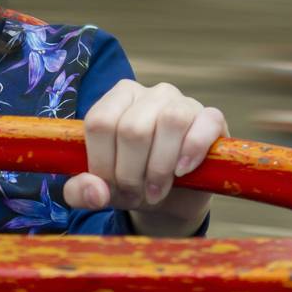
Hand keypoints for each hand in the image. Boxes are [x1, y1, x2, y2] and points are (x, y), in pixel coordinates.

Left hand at [66, 80, 224, 234]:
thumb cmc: (132, 184)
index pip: (100, 122)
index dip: (102, 162)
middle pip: (133, 128)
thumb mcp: (99, 190)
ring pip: (170, 121)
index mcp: (117, 99)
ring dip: (159, 167)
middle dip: (131, 173)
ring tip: (156, 190)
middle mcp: (150, 94)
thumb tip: (97, 192)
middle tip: (135, 193)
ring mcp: (183, 102)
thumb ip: (80, 191)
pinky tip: (181, 172)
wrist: (173, 198)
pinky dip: (192, 151)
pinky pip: (205, 123)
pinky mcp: (211, 118)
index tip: (109, 186)